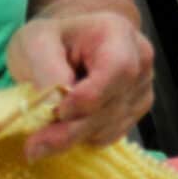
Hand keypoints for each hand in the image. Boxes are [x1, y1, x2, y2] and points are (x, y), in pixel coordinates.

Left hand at [5, 12, 158, 158]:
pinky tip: (64, 127)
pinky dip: (85, 138)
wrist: (65, 43)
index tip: (56, 111)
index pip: (118, 69)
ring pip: (112, 125)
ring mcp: (142, 85)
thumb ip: (46, 70)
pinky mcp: (137, 107)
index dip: (90, 96)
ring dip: (75, 137)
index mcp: (117, 32)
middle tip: (35, 145)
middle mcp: (140, 58)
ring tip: (42, 136)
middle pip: (114, 104)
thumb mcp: (35, 43)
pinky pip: (113, 134)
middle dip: (72, 128)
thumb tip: (54, 104)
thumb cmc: (51, 38)